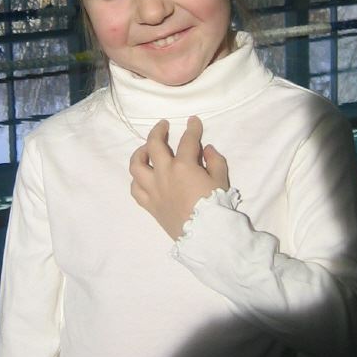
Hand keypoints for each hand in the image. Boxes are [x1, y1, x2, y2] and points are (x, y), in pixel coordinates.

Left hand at [129, 116, 229, 240]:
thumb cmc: (216, 208)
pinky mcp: (150, 205)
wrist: (206, 236)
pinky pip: (135, 190)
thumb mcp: (221, 181)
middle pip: (154, 145)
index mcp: (183, 166)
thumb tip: (206, 149)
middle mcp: (164, 174)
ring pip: (136, 165)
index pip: (187, 140)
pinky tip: (142, 177)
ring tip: (146, 149)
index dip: (192, 128)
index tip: (193, 121)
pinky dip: (136, 180)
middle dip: (158, 131)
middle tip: (163, 125)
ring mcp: (154, 189)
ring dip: (139, 153)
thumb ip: (215, 161)